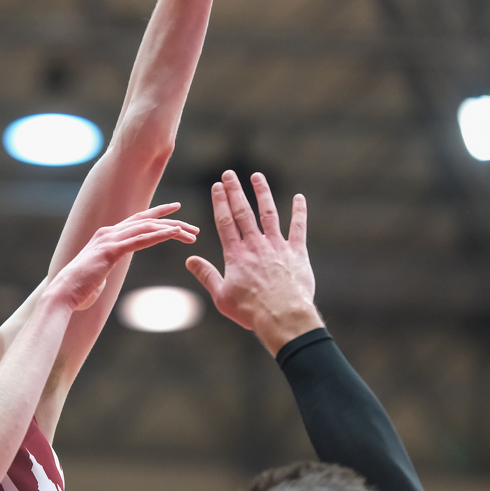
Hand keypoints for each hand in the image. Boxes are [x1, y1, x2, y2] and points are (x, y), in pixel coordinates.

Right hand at [49, 204, 198, 311]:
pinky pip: (140, 240)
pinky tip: (175, 234)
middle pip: (146, 220)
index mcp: (106, 237)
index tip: (177, 212)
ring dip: (172, 229)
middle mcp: (108, 233)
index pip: (136, 221)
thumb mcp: (96, 276)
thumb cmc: (78, 290)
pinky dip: (159, 235)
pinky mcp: (110, 251)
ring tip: (191, 233)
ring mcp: (108, 240)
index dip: (158, 214)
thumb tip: (103, 278)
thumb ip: (102, 271)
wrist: (62, 295)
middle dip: (172, 222)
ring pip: (146, 227)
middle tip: (194, 227)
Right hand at [186, 170, 322, 353]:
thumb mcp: (221, 296)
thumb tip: (190, 260)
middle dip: (235, 191)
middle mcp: (255, 246)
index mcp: (236, 255)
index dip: (220, 202)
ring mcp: (277, 247)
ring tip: (257, 176)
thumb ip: (207, 275)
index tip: (216, 186)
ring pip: (269, 214)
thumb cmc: (251, 311)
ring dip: (262, 193)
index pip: (225, 222)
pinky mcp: (297, 253)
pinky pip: (298, 228)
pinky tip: (299, 197)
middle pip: (243, 212)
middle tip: (229, 173)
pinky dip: (299, 212)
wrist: (283, 317)